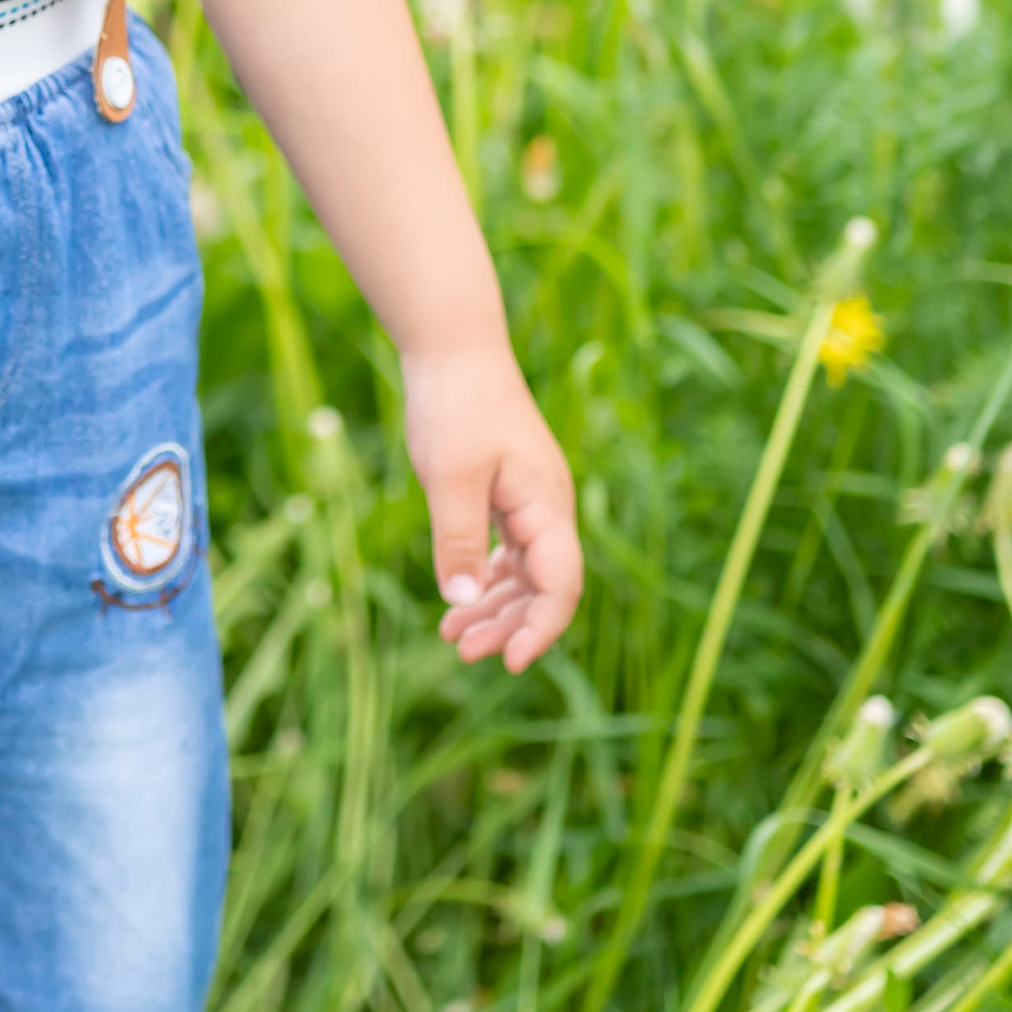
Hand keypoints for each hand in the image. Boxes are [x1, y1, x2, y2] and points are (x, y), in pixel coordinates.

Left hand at [401, 345, 581, 673]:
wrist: (454, 349)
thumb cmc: (456, 405)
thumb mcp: (451, 476)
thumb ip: (459, 539)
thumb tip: (463, 603)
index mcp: (546, 505)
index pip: (561, 584)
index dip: (541, 629)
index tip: (510, 662)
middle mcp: (547, 509)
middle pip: (543, 587)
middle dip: (509, 626)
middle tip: (463, 653)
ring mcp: (529, 502)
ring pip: (524, 574)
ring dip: (494, 609)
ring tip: (453, 639)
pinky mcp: (507, 494)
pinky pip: (508, 552)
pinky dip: (485, 580)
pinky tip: (459, 602)